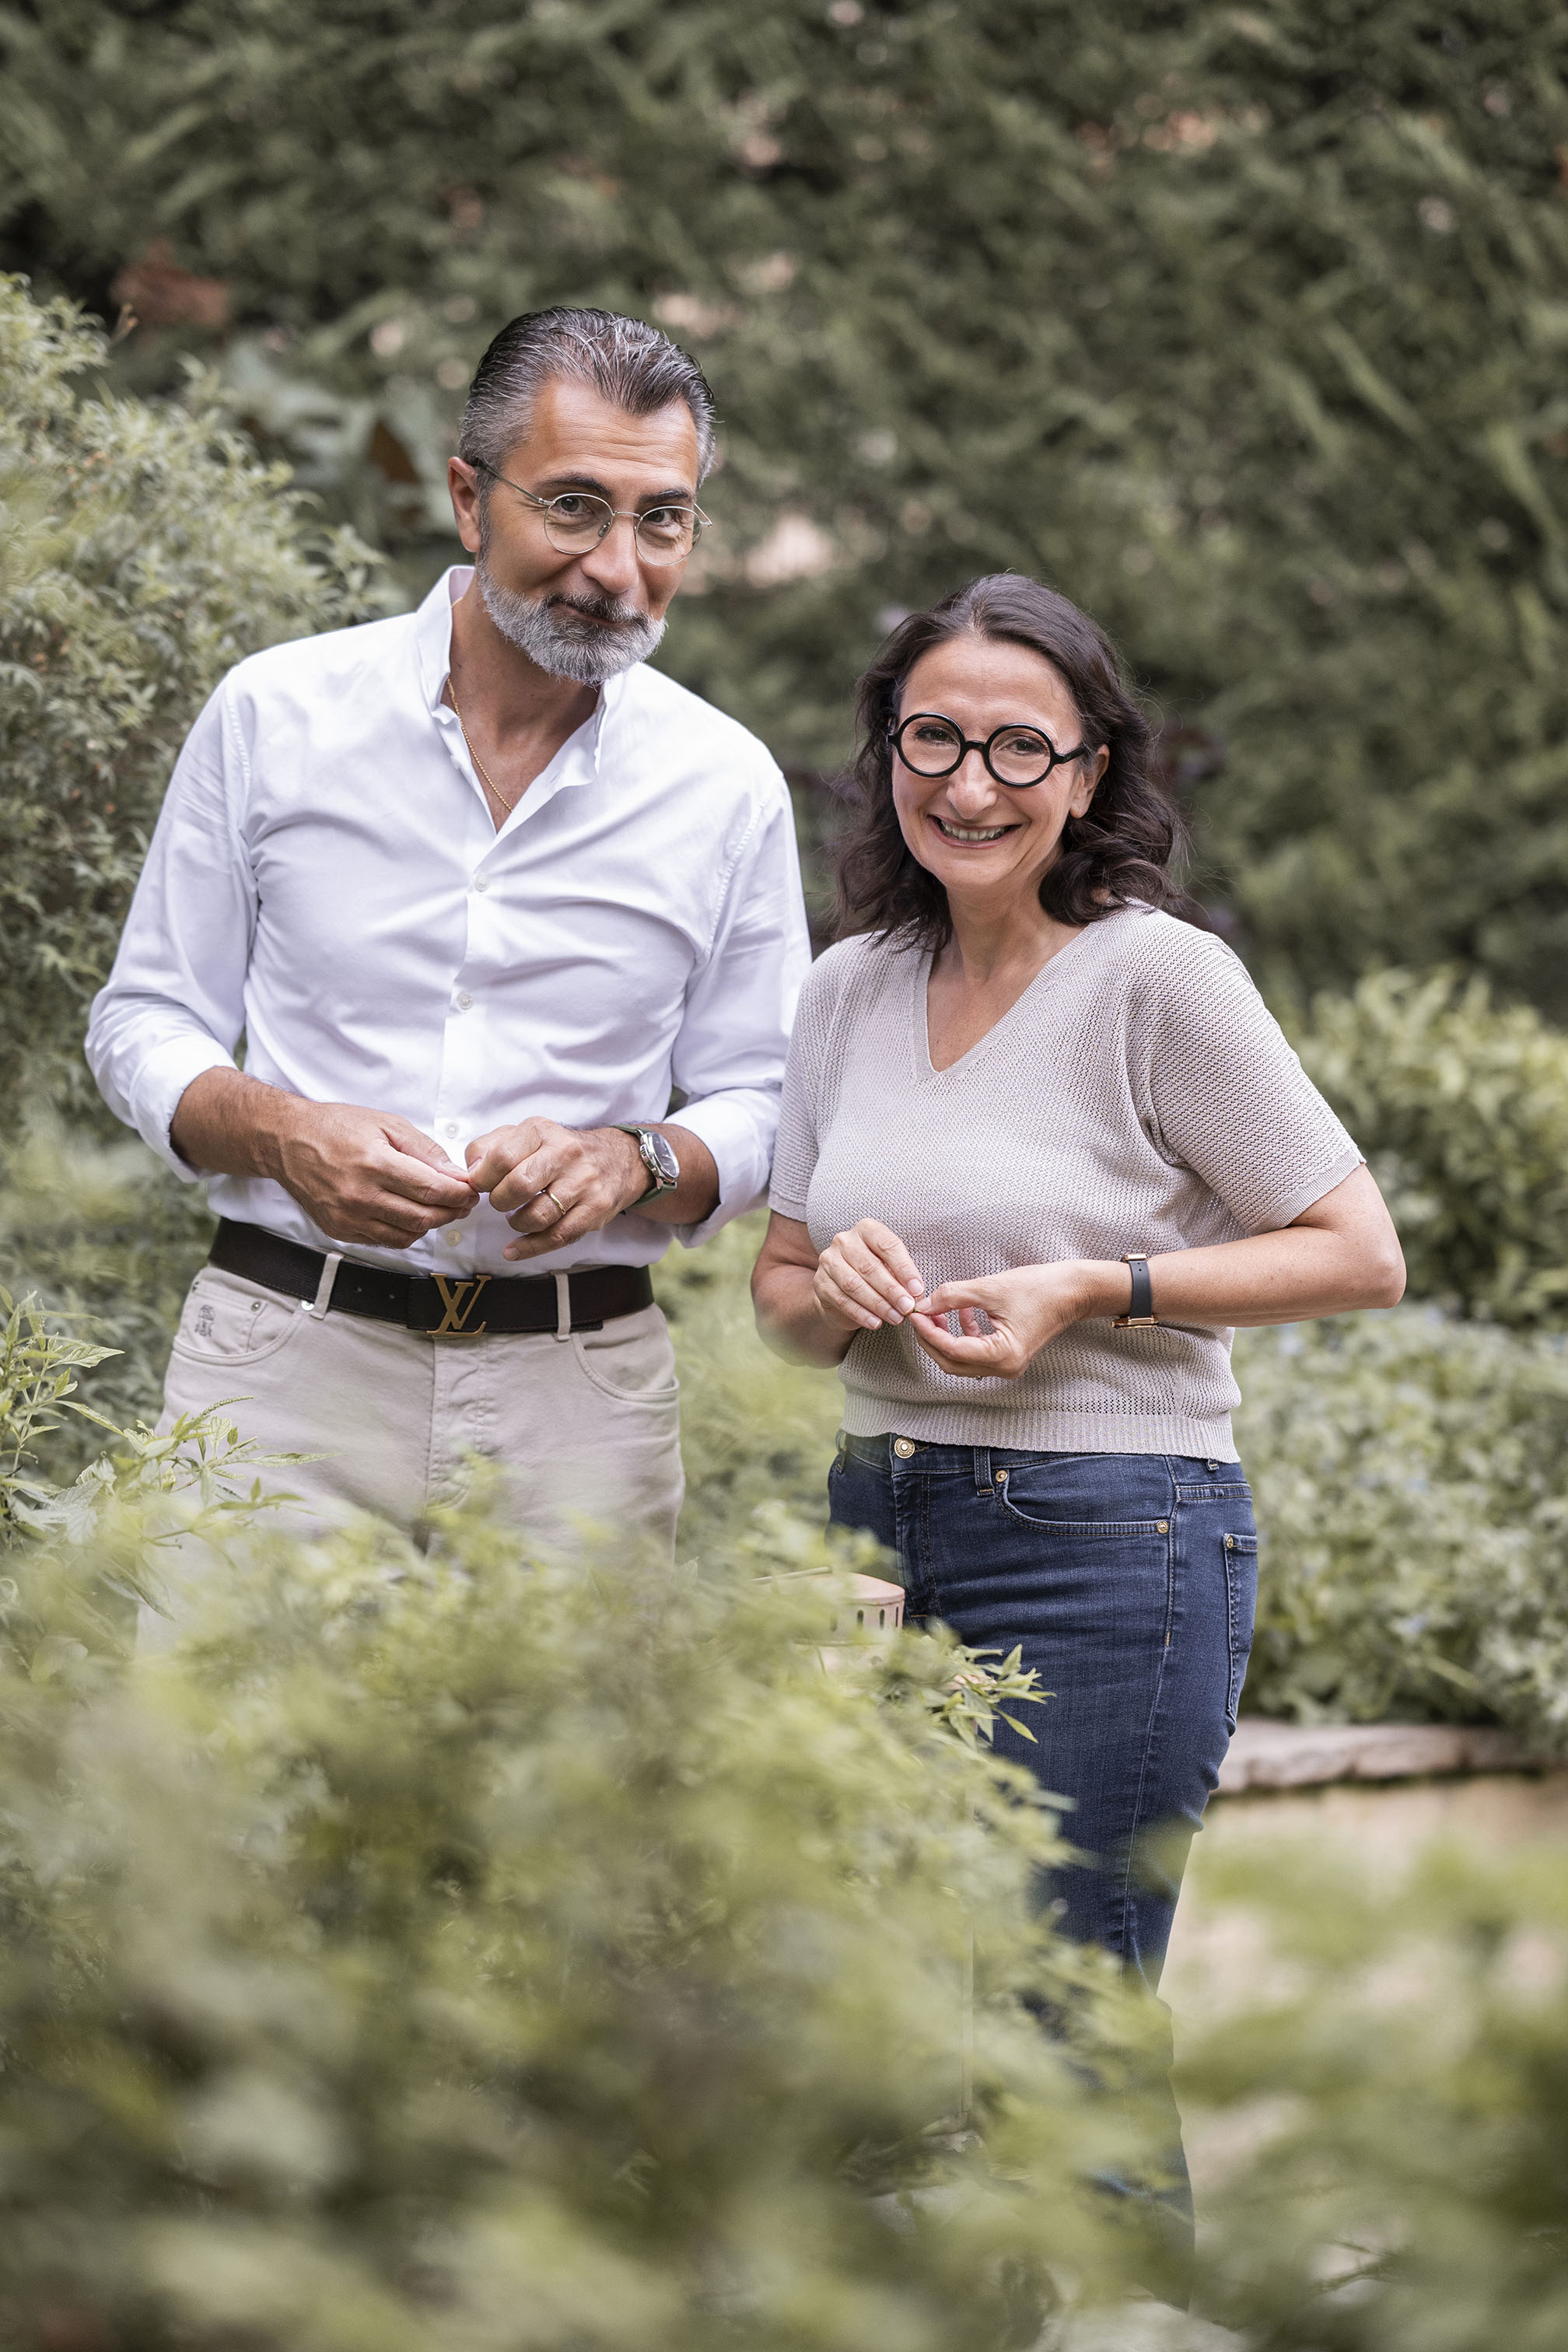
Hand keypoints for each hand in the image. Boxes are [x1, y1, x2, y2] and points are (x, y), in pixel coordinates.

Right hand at [273, 1100, 477, 1247]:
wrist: (287, 1141)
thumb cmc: (336, 1127)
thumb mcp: (386, 1123)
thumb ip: (424, 1150)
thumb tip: (455, 1174)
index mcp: (374, 1164)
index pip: (432, 1190)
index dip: (459, 1194)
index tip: (471, 1191)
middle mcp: (360, 1196)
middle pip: (423, 1217)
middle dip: (451, 1211)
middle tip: (462, 1202)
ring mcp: (348, 1217)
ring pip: (407, 1235)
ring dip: (430, 1224)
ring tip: (438, 1207)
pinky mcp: (339, 1230)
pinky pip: (385, 1241)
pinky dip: (405, 1232)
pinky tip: (410, 1214)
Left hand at [464, 1119, 646, 1261]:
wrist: (618, 1160)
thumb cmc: (561, 1150)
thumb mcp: (528, 1135)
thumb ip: (491, 1146)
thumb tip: (470, 1171)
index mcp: (542, 1132)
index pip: (501, 1157)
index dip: (482, 1178)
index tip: (479, 1186)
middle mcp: (566, 1154)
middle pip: (519, 1186)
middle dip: (499, 1201)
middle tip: (500, 1202)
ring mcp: (584, 1183)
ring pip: (537, 1216)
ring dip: (516, 1223)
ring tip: (516, 1217)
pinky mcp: (596, 1209)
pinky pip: (557, 1236)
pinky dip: (529, 1247)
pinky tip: (514, 1248)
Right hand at [812, 1219, 926, 1338]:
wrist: (844, 1290)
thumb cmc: (875, 1274)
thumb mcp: (891, 1268)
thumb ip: (901, 1276)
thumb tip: (915, 1294)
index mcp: (866, 1229)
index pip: (886, 1245)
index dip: (904, 1268)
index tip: (917, 1290)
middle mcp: (844, 1240)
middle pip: (870, 1266)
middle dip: (892, 1290)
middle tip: (908, 1307)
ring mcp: (828, 1261)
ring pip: (854, 1285)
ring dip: (878, 1304)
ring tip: (896, 1318)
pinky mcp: (820, 1283)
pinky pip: (842, 1300)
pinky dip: (861, 1314)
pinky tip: (876, 1323)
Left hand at [910, 1261, 1099, 1379]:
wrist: (1073, 1290)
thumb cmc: (1040, 1288)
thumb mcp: (989, 1288)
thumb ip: (952, 1297)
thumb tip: (925, 1304)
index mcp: (1003, 1355)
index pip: (952, 1350)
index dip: (929, 1331)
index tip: (915, 1313)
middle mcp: (1006, 1368)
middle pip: (953, 1362)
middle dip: (931, 1339)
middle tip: (919, 1316)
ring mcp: (1008, 1365)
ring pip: (962, 1360)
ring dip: (945, 1337)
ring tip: (936, 1312)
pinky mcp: (1009, 1356)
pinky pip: (976, 1352)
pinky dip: (963, 1336)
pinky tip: (961, 1313)